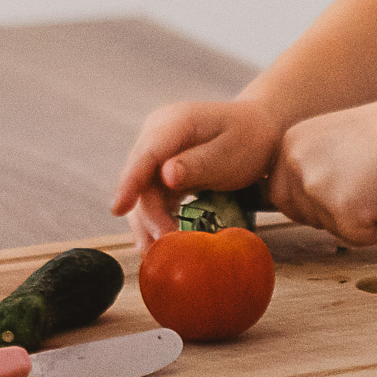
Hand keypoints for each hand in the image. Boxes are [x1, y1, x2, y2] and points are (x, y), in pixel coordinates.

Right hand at [111, 97, 281, 244]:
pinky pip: (151, 195)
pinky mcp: (160, 168)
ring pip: (141, 190)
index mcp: (175, 122)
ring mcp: (157, 151)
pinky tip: (156, 243)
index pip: (146, 154)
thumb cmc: (249, 141)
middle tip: (162, 247)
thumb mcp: (230, 153)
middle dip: (146, 214)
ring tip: (153, 254)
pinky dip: (154, 219)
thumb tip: (165, 176)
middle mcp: (157, 134)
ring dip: (146, 222)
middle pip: (140, 177)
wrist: (259, 130)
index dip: (130, 182)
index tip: (118, 209)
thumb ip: (198, 164)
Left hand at [269, 105, 376, 244]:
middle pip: (299, 215)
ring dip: (357, 219)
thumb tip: (305, 208)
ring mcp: (316, 186)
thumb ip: (313, 168)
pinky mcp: (343, 209)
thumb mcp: (333, 141)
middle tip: (364, 197)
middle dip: (330, 216)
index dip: (308, 204)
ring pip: (329, 228)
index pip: (278, 193)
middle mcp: (295, 164)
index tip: (335, 200)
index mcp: (290, 144)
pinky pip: (357, 238)